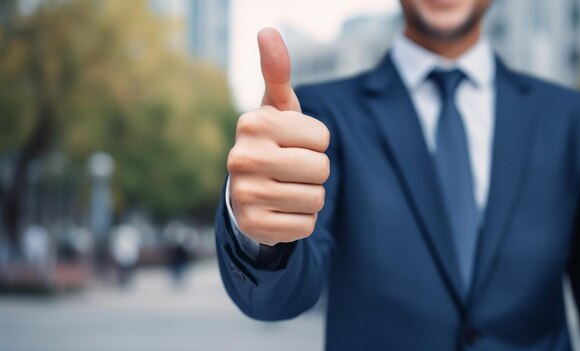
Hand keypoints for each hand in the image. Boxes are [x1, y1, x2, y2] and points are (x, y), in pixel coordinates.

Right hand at [227, 28, 330, 245]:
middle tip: (291, 170)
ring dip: (309, 196)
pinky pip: (306, 225)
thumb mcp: (277, 109)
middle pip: (321, 168)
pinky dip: (301, 220)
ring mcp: (246, 195)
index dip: (316, 143)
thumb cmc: (272, 144)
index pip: (322, 138)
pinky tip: (281, 211)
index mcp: (253, 124)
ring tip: (286, 189)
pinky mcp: (255, 226)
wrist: (246, 193)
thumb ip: (277, 72)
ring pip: (316, 199)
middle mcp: (242, 158)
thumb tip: (267, 30)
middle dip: (315, 171)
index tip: (293, 144)